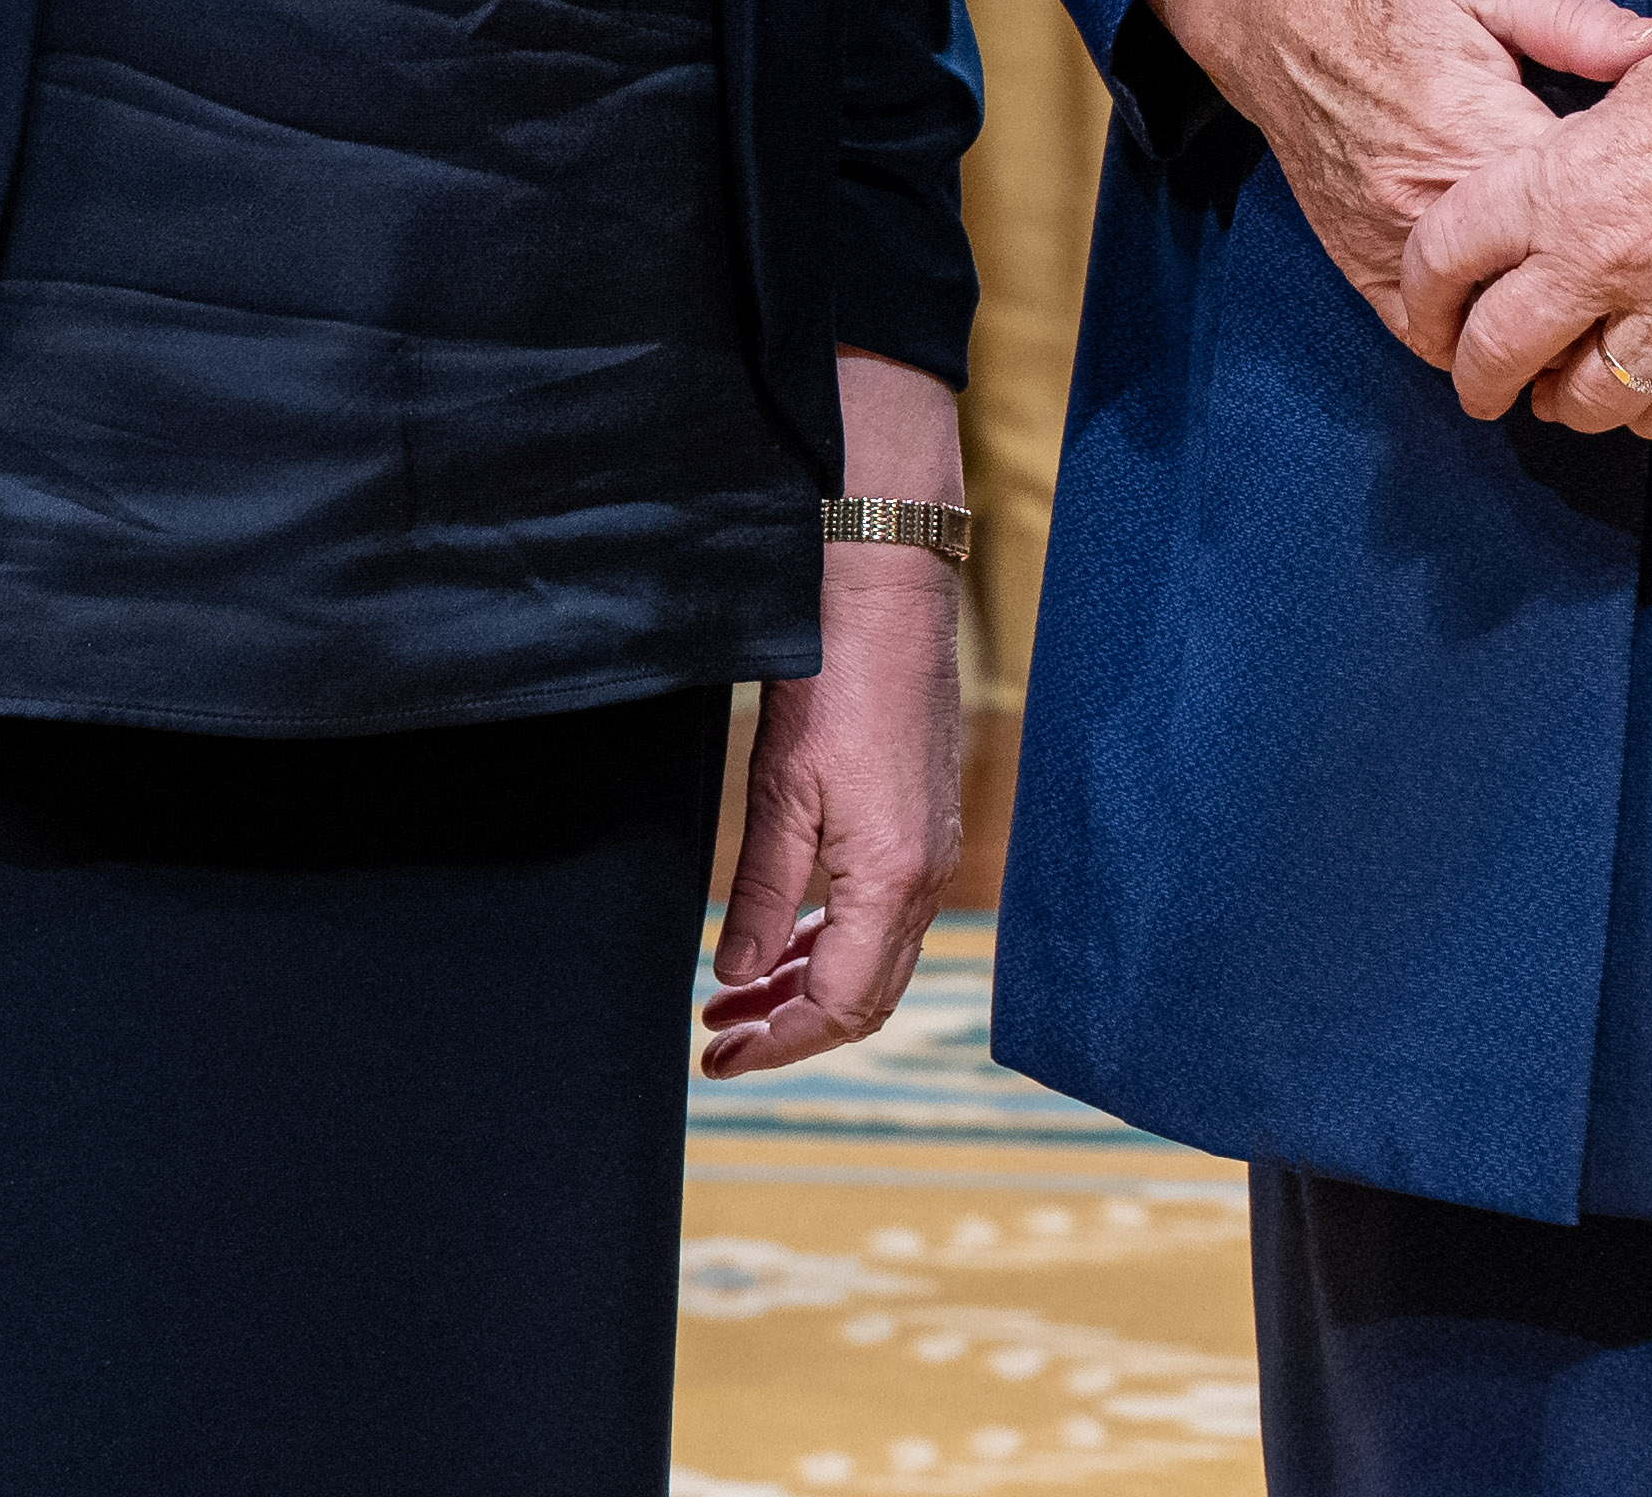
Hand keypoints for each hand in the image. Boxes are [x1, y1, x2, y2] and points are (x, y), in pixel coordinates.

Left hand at [699, 537, 966, 1075]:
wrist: (890, 595)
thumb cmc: (834, 679)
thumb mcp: (780, 789)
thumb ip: (761, 893)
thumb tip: (738, 977)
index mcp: (892, 879)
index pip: (840, 1006)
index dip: (778, 1044)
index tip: (720, 1057)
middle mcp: (926, 876)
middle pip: (866, 998)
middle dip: (791, 1030)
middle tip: (719, 1041)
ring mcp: (932, 850)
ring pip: (877, 960)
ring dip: (810, 989)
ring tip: (739, 1000)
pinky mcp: (925, 823)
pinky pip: (886, 917)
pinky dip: (835, 945)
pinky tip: (788, 942)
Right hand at [1145, 0, 1651, 361]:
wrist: (1279, 5)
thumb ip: (1578, 22)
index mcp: (1481, 132)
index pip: (1584, 211)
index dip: (1637, 219)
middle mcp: (1432, 201)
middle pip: (1541, 285)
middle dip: (1597, 288)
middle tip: (1643, 280)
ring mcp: (1390, 242)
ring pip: (1484, 328)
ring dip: (1536, 327)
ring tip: (1584, 311)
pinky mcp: (1359, 263)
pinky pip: (1424, 334)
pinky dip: (1471, 337)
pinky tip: (1509, 314)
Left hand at [1400, 0, 1651, 438]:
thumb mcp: (1625, 87)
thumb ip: (1572, 160)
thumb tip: (1550, 197)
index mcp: (1557, 187)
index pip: (1444, 259)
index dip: (1422, 294)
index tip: (1430, 311)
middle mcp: (1600, 263)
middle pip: (1499, 354)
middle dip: (1476, 380)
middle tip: (1478, 386)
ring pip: (1585, 403)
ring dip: (1561, 405)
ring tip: (1559, 394)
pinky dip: (1644, 416)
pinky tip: (1638, 399)